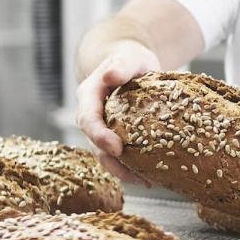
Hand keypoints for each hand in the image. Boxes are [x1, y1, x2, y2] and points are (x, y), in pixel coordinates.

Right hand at [75, 41, 159, 184]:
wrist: (130, 64)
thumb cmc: (130, 59)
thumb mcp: (128, 57)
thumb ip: (120, 66)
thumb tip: (109, 76)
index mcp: (88, 96)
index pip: (88, 119)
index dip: (100, 136)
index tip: (117, 148)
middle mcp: (91, 116)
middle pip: (95, 144)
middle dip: (113, 163)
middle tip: (136, 176)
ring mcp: (102, 128)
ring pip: (106, 156)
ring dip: (124, 171)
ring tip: (146, 182)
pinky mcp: (115, 136)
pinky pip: (119, 156)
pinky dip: (132, 168)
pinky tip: (150, 178)